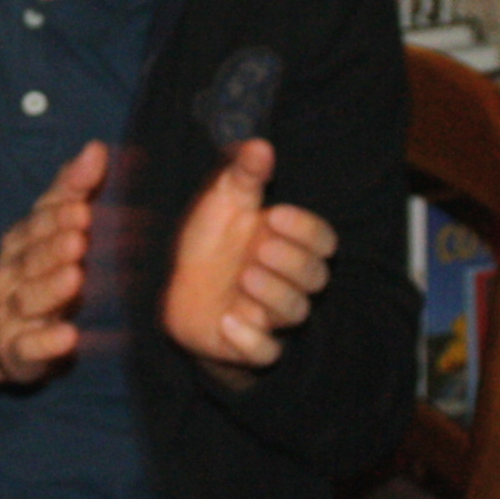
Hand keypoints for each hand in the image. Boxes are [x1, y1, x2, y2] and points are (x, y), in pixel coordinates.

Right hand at [0, 140, 106, 382]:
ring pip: (31, 298)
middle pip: (34, 257)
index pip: (39, 220)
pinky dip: (47, 343)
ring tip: (75, 278)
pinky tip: (69, 337)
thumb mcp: (46, 226)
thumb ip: (71, 189)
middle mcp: (14, 273)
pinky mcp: (19, 351)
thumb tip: (96, 148)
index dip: (59, 213)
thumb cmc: (33, 269)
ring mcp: (14, 313)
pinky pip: (30, 348)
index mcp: (24, 240)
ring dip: (52, 288)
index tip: (82, 205)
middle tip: (80, 237)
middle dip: (55, 246)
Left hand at [161, 138, 334, 373]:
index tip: (275, 214)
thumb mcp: (223, 202)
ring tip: (246, 275)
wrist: (177, 287)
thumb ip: (244, 175)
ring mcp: (269, 315)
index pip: (322, 241)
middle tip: (259, 246)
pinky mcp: (247, 345)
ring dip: (275, 294)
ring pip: (295, 313)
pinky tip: (227, 319)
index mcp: (290, 245)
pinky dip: (250, 340)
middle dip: (292, 262)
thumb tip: (261, 145)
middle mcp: (287, 282)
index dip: (306, 230)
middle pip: (315, 278)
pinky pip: (265, 353)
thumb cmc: (212, 241)